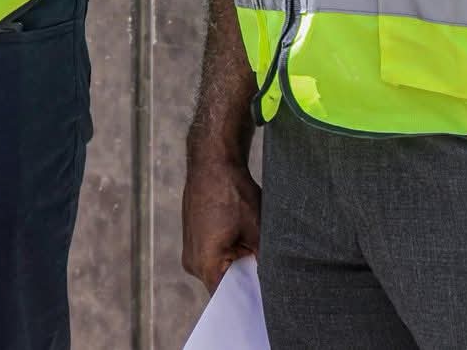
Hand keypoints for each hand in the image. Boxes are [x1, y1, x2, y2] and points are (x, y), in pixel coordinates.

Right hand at [181, 151, 261, 291]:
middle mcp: (192, 261)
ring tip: (253, 251)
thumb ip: (265, 265)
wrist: (213, 164)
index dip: (248, 302)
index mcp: (205, 263)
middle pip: (223, 285)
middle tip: (267, 274)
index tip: (267, 303)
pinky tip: (242, 241)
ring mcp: (190, 249)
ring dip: (237, 265)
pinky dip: (228, 254)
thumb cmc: (234, 195)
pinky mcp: (192, 238)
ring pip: (219, 270)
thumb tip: (277, 286)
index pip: (227, 299)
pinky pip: (213, 257)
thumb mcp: (259, 233)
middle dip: (245, 281)